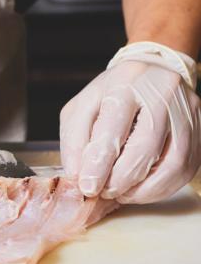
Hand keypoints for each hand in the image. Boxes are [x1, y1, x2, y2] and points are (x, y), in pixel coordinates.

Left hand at [60, 59, 200, 203]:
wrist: (154, 70)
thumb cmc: (115, 91)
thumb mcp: (85, 103)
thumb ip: (76, 137)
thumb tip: (78, 174)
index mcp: (126, 82)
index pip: (113, 125)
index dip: (100, 162)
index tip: (88, 186)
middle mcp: (161, 92)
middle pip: (146, 146)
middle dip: (121, 178)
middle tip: (105, 192)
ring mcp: (186, 110)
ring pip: (172, 162)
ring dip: (144, 189)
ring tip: (122, 193)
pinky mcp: (199, 128)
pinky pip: (185, 168)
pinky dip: (162, 187)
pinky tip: (143, 189)